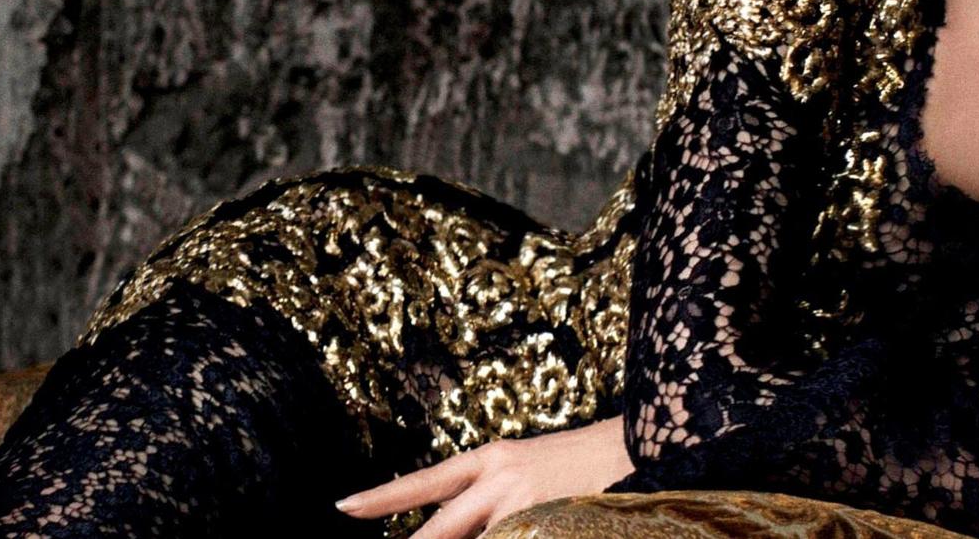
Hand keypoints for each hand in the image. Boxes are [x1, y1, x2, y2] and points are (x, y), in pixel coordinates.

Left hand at [334, 415, 633, 538]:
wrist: (635, 448)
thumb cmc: (573, 463)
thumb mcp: (520, 468)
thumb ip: (482, 496)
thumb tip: (446, 528)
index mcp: (489, 459)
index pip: (423, 482)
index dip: (381, 499)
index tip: (343, 507)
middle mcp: (501, 480)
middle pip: (439, 529)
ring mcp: (524, 507)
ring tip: (497, 529)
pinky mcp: (547, 526)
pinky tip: (521, 536)